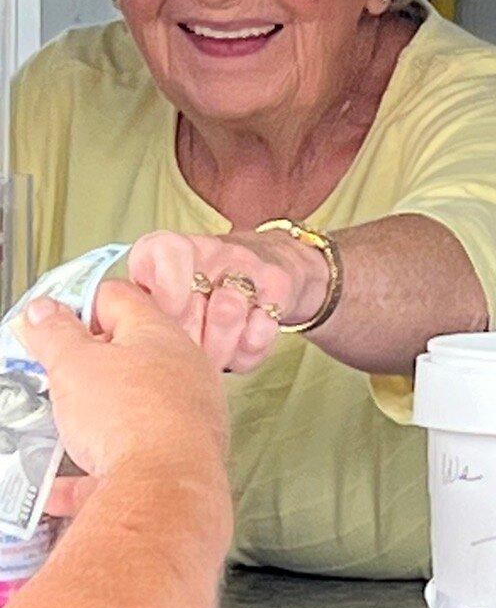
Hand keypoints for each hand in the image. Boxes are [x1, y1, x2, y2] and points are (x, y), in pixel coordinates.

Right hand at [17, 284, 227, 491]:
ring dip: (90, 418)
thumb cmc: (128, 416)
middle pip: (128, 354)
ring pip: (129, 407)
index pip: (118, 297)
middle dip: (85, 365)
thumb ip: (56, 335)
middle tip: (51, 376)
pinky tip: (58, 489)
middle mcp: (182, 369)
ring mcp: (185, 413)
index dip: (78, 304)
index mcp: (159, 334)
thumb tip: (44, 309)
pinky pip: (127, 459)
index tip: (49, 324)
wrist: (167, 487)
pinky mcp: (177, 457)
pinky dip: (91, 472)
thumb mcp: (75, 365)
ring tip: (56, 427)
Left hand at [126, 228, 328, 372]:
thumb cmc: (195, 290)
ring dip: (215, 349)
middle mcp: (213, 249)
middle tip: (177, 360)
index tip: (160, 321)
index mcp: (171, 247)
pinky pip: (261, 329)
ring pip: (228, 313)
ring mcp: (249, 265)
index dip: (163, 293)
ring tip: (206, 361)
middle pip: (195, 300)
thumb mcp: (154, 290)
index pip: (167, 253)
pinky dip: (246, 352)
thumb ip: (132, 309)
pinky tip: (235, 353)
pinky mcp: (279, 286)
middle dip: (183, 340)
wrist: (264, 265)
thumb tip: (104, 339)